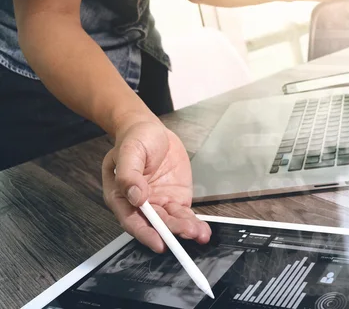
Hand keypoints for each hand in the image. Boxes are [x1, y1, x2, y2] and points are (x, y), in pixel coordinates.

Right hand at [102, 121, 210, 252]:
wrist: (150, 129)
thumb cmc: (134, 139)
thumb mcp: (129, 151)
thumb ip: (129, 175)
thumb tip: (136, 197)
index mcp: (121, 197)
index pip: (132, 220)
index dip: (145, 233)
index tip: (159, 242)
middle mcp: (140, 205)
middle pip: (155, 224)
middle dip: (172, 231)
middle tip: (187, 233)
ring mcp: (159, 202)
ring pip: (172, 221)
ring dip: (185, 229)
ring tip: (199, 234)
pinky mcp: (174, 199)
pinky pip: (183, 214)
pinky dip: (193, 222)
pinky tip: (202, 230)